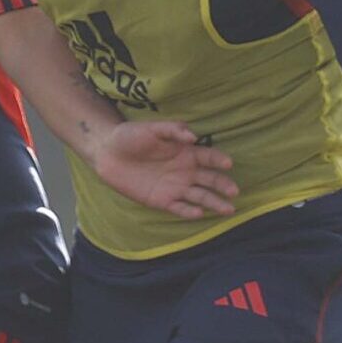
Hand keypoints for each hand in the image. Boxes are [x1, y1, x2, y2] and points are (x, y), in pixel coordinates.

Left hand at [90, 121, 238, 218]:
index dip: (218, 160)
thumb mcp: (151, 128)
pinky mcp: (161, 200)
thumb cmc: (130, 136)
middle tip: (234, 191)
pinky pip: (179, 207)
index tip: (228, 163)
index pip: (208, 157)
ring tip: (229, 209)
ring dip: (214, 202)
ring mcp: (174, 187)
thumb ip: (172, 130)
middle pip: (209, 179)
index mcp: (185, 152)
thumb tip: (194, 136)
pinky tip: (199, 213)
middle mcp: (184, 171)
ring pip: (199, 196)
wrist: (107, 153)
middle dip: (222, 185)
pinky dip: (188, 211)